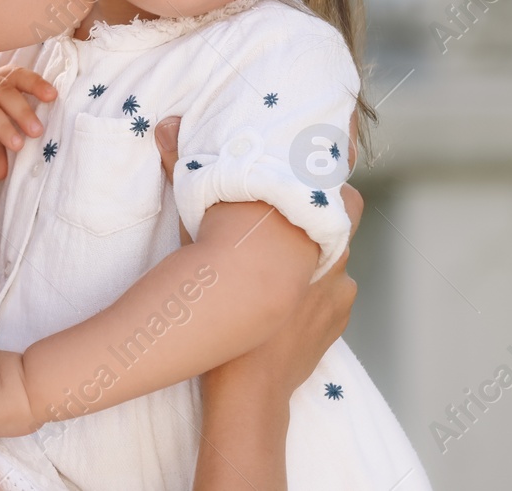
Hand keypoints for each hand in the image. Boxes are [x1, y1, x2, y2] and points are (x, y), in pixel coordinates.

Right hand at [157, 115, 363, 394]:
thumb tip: (167, 125)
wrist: (248, 386)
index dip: (324, 173)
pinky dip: (315, 285)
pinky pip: (333, 288)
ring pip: (335, 254)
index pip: (340, 186)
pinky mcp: (338, 318)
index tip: (306, 166)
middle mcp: (337, 253)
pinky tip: (288, 293)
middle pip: (344, 213)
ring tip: (282, 256)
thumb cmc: (220, 302)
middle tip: (289, 207)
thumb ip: (186, 172)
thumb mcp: (198, 231)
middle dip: (321, 208)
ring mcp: (342, 289)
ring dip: (316, 249)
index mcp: (312, 227)